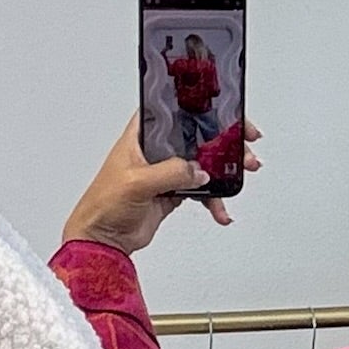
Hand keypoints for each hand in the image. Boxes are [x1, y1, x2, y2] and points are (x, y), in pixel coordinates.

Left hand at [62, 117, 262, 251]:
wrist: (104, 238)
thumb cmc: (104, 203)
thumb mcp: (137, 182)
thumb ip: (170, 173)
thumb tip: (198, 172)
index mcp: (143, 134)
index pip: (177, 111)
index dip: (204, 109)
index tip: (229, 116)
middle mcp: (157, 149)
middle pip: (198, 137)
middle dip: (225, 142)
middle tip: (245, 149)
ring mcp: (166, 171)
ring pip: (203, 165)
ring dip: (224, 173)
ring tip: (238, 180)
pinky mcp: (173, 192)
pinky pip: (201, 192)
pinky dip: (213, 200)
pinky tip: (219, 209)